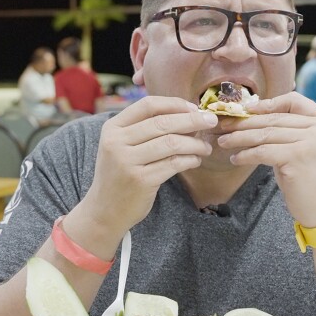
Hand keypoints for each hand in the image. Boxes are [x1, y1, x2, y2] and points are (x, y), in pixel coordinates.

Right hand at [80, 96, 217, 234]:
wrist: (104, 210)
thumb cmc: (120, 174)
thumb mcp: (121, 146)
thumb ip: (145, 129)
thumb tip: (188, 114)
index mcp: (112, 128)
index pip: (148, 105)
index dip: (175, 104)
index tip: (194, 108)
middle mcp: (117, 142)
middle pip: (163, 123)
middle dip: (192, 120)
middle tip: (211, 121)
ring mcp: (127, 162)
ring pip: (172, 143)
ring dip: (195, 143)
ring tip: (205, 147)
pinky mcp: (141, 180)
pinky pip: (174, 164)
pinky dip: (190, 159)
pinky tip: (195, 160)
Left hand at [216, 92, 315, 227]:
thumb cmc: (311, 179)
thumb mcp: (307, 147)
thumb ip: (290, 131)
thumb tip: (254, 116)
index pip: (293, 101)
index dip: (267, 104)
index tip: (246, 110)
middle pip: (274, 118)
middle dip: (245, 122)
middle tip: (224, 126)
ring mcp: (310, 142)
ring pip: (265, 134)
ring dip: (240, 138)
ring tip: (223, 141)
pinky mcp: (297, 157)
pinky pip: (262, 151)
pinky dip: (245, 154)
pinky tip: (236, 158)